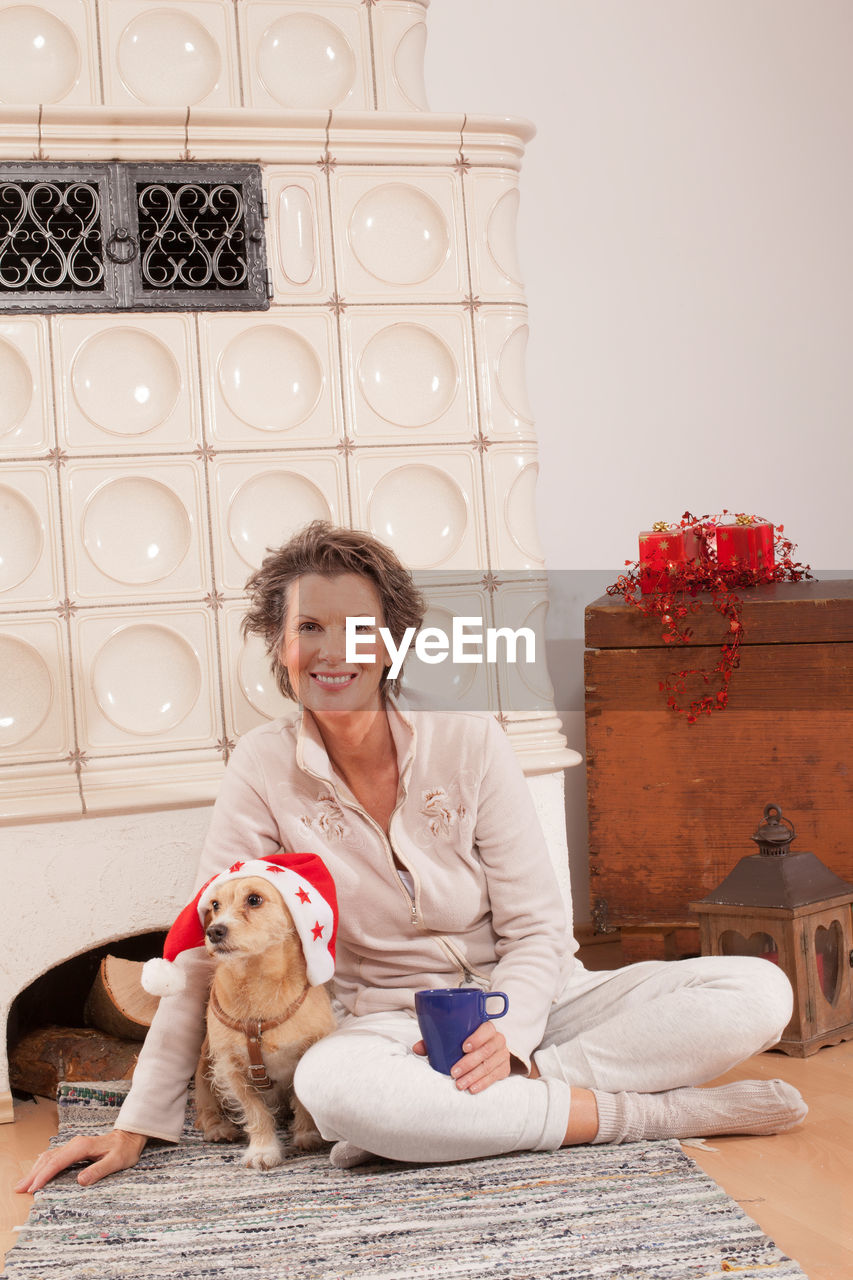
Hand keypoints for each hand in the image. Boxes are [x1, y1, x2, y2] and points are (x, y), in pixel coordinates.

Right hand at [14, 1129, 147, 1193]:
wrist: (130, 1137)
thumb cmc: (125, 1150)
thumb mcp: (117, 1161)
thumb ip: (99, 1170)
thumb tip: (80, 1181)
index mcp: (83, 1147)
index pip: (58, 1162)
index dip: (44, 1175)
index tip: (34, 1188)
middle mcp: (75, 1144)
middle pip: (49, 1159)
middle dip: (33, 1174)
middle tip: (19, 1189)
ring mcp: (73, 1146)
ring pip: (48, 1157)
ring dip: (35, 1170)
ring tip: (22, 1184)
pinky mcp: (73, 1150)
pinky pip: (53, 1157)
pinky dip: (42, 1166)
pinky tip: (36, 1174)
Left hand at [413, 1020, 510, 1092]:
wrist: (488, 1054)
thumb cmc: (466, 1044)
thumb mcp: (454, 1040)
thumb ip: (436, 1042)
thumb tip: (417, 1048)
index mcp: (486, 1028)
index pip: (487, 1029)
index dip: (477, 1037)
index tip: (464, 1047)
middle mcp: (498, 1040)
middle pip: (486, 1050)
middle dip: (469, 1063)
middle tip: (453, 1072)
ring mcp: (503, 1055)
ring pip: (489, 1065)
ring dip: (473, 1076)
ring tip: (459, 1084)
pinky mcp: (504, 1069)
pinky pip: (495, 1077)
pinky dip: (483, 1083)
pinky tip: (472, 1088)